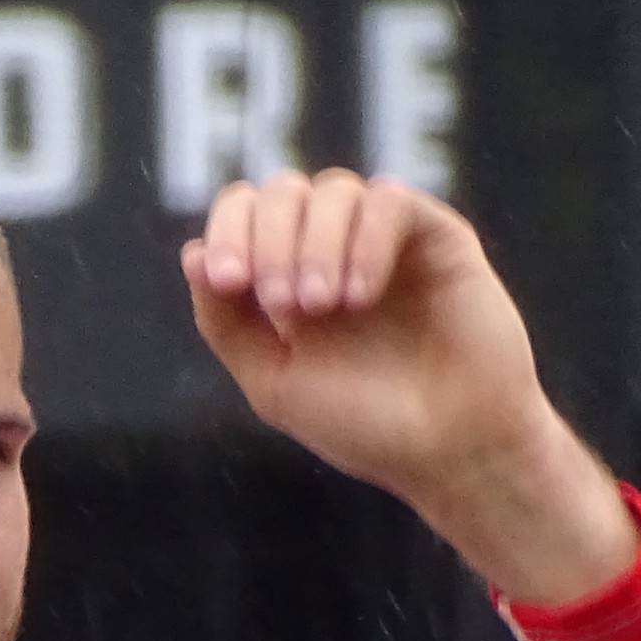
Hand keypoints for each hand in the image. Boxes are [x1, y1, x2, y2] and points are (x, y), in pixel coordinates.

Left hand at [182, 171, 635, 605]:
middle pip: (282, 191)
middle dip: (269, 240)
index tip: (228, 280)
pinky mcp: (438, 236)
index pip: (244, 212)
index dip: (227, 231)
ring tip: (323, 307)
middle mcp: (334, 250)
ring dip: (315, 243)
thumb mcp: (273, 381)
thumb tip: (192, 252)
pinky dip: (364, 241)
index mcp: (287, 279)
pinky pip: (389, 202)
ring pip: (334, 190)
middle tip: (285, 305)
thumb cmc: (363, 426)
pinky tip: (359, 296)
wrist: (449, 450)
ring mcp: (385, 240)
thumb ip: (225, 322)